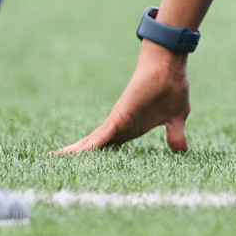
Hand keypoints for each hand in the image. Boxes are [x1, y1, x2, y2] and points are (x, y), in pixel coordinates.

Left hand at [56, 42, 191, 153]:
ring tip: (52, 161)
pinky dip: (90, 148)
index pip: (109, 147)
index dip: (96, 158)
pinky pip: (102, 137)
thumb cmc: (172, 86)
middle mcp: (120, 127)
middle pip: (93, 147)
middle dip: (76, 157)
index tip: (82, 169)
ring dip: (75, 154)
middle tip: (53, 165)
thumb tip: (182, 151)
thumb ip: (175, 136)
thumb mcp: (176, 118)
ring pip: (92, 143)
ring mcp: (117, 122)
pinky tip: (77, 156)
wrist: (168, 66)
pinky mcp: (118, 118)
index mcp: (130, 129)